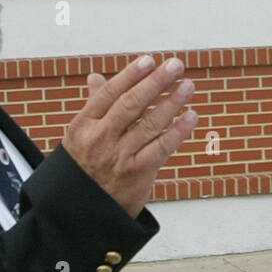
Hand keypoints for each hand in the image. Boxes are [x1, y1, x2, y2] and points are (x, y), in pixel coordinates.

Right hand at [61, 55, 197, 217]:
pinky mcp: (137, 174)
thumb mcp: (80, 137)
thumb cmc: (85, 166)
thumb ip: (93, 106)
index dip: (130, 75)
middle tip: (176, 65)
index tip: (150, 60)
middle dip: (156, 82)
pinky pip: (162, 148)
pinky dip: (178, 131)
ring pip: (149, 124)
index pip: (109, 94)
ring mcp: (118, 157)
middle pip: (131, 104)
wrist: (83, 210)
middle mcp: (100, 139)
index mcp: (83, 125)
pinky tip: (190, 116)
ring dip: (172, 102)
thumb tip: (95, 77)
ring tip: (188, 86)